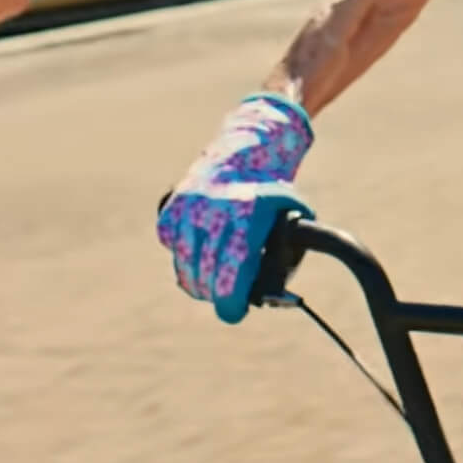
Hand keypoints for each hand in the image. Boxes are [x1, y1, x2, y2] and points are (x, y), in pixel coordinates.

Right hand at [156, 93, 314, 323]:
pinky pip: (170, 243)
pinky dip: (182, 255)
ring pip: (185, 263)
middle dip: (216, 296)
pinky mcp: (172, 206)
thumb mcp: (292, 214)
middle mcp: (215, 210)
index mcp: (249, 214)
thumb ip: (288, 252)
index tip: (233, 313)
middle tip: (225, 302)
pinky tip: (197, 256)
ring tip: (210, 287)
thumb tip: (276, 294)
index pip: (233, 268)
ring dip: (197, 283)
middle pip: (207, 272)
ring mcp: (190, 207)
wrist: (245, 149)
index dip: (230, 299)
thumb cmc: (272, 193)